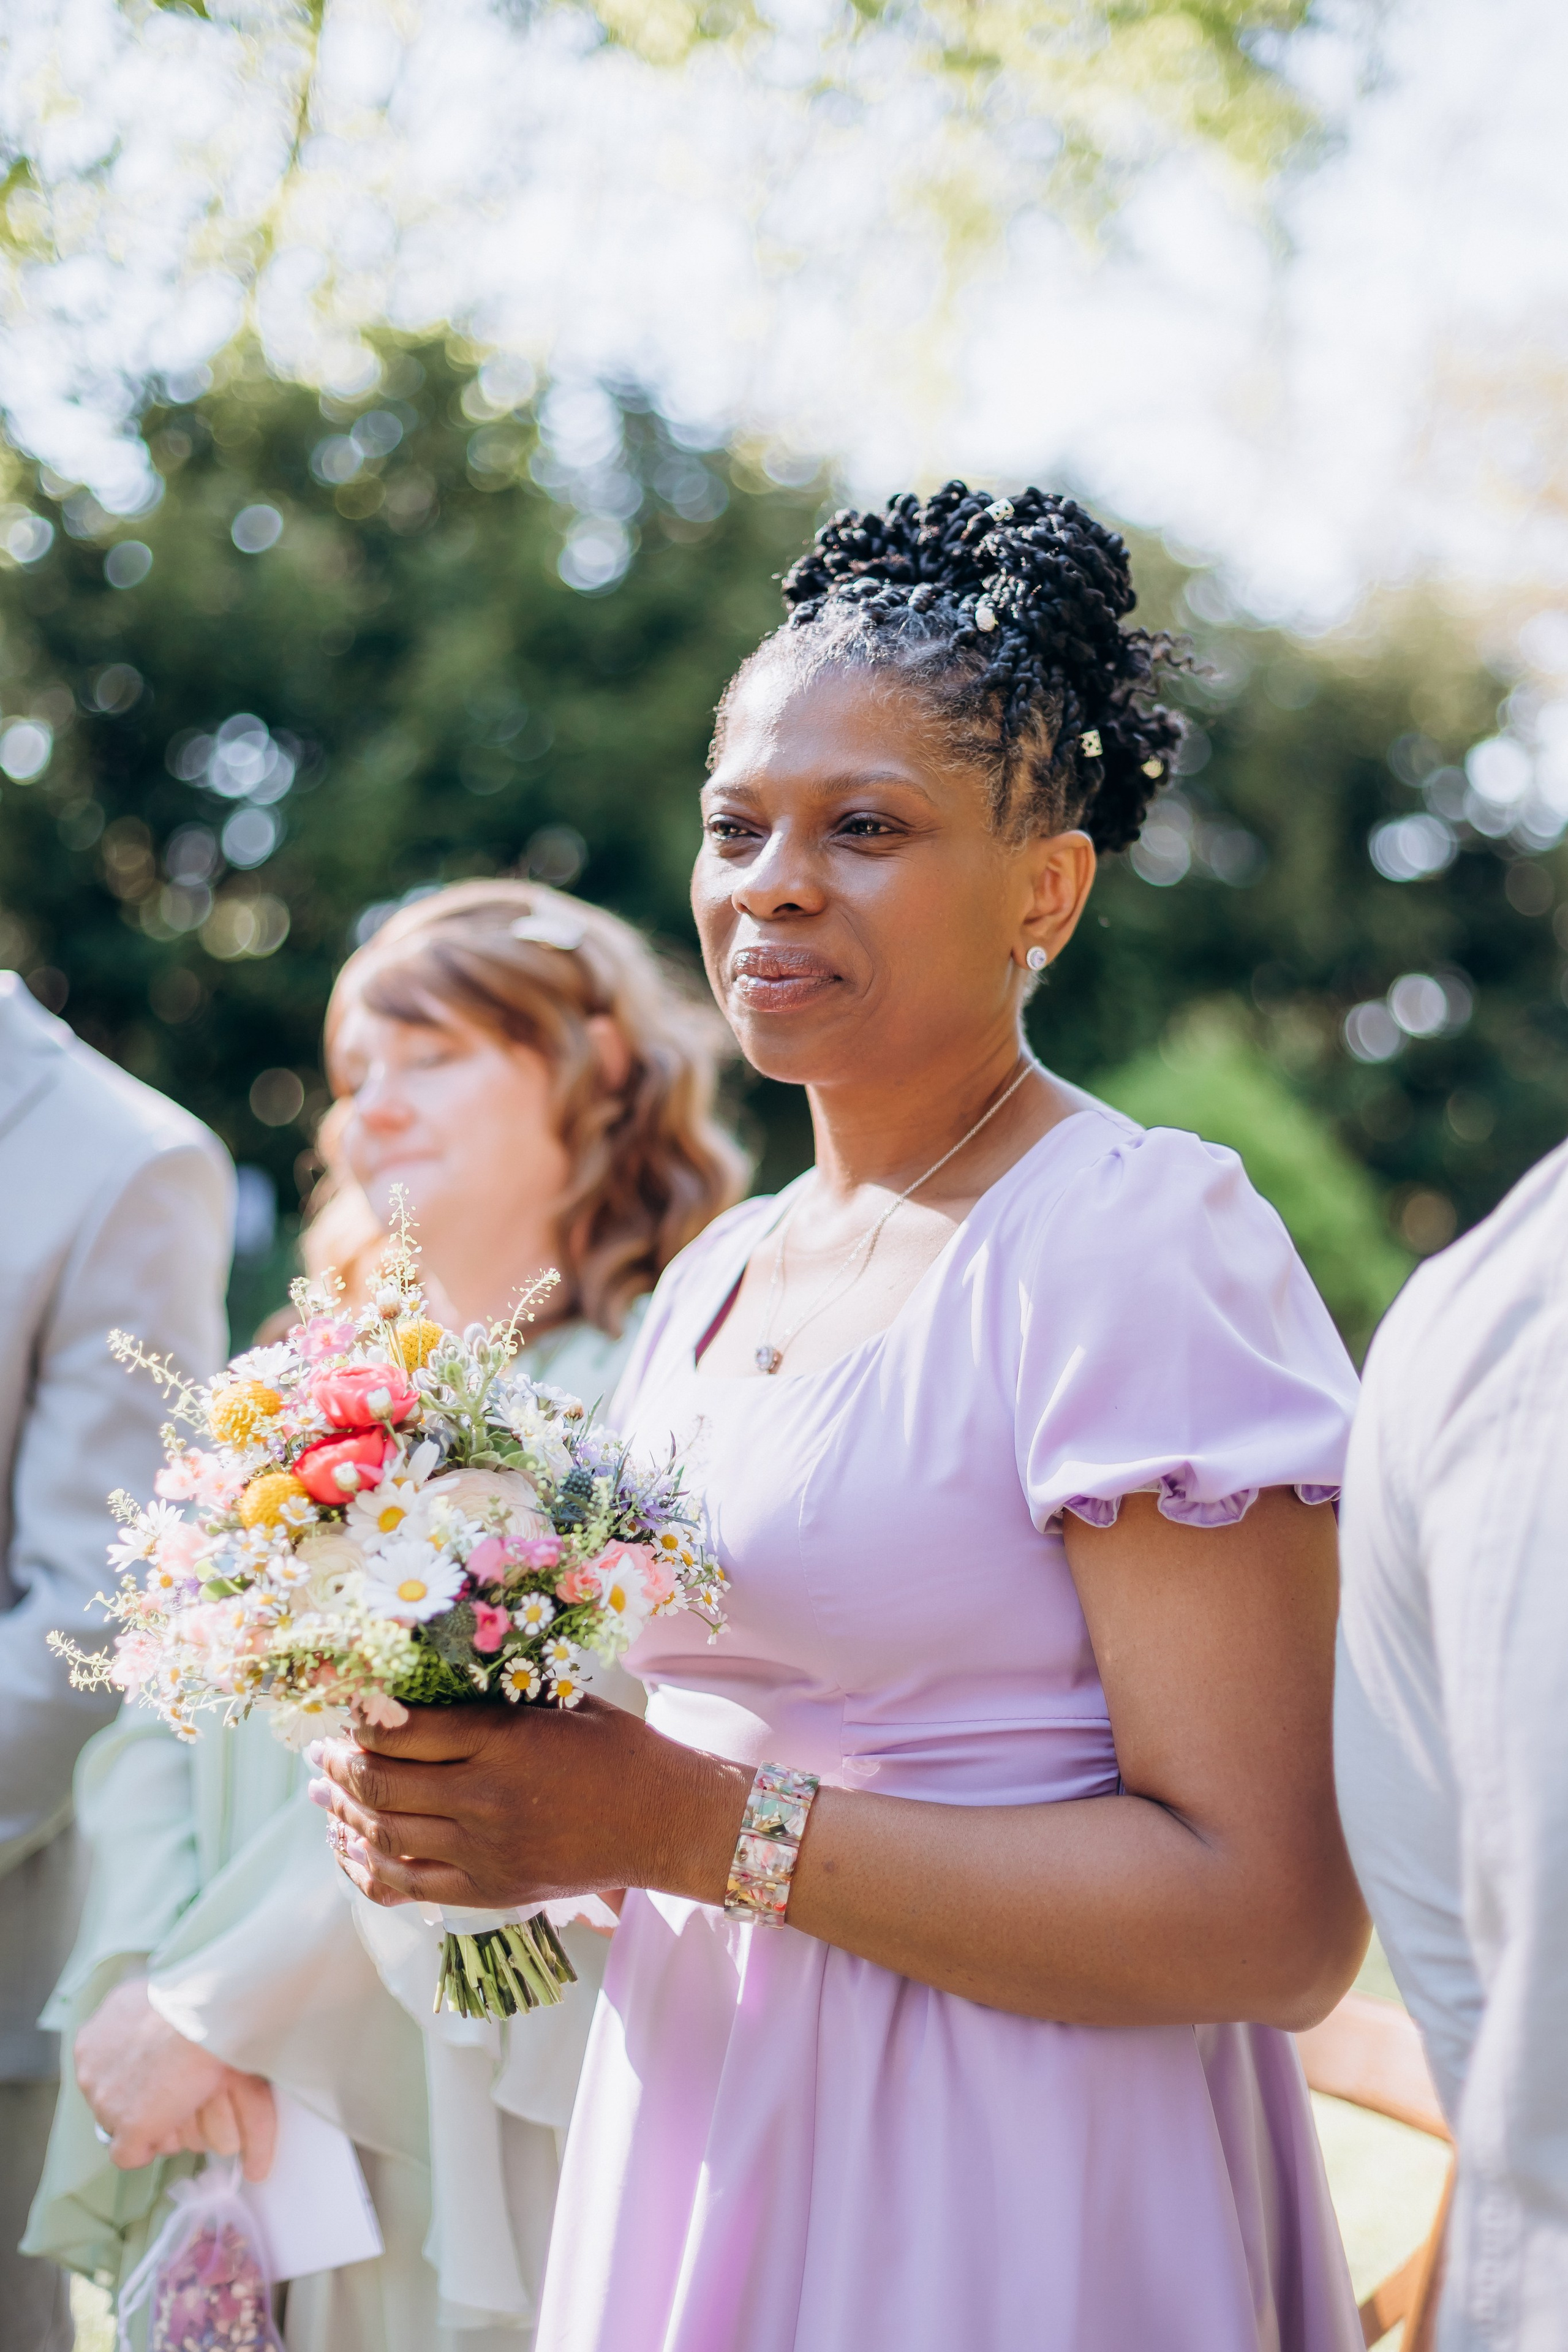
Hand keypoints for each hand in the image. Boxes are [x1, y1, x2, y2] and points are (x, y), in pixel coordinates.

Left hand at [75, 1977, 276, 2180]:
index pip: (101, 2069)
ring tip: (176, 2106)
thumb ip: (129, 2016)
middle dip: (134, 2095)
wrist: (201, 2018)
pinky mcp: (129, 2131)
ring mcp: (105, 2105)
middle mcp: (90, 2071)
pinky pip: (129, 2154)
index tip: (150, 2071)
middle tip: (165, 2088)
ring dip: (144, 2119)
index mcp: (90, 2039)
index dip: (129, 2073)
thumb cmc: (184, 1997)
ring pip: (119, 2124)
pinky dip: (148, 2147)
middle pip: (108, 2096)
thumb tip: (141, 2023)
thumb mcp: (140, 1996)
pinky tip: (172, 2130)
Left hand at [309, 1696, 749, 1912]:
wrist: (665, 1820)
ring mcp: (485, 1851)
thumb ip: (494, 1701)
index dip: (360, 1719)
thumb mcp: (558, 1704)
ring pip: (384, 1836)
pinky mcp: (490, 1891)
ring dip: (343, 1812)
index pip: (402, 1731)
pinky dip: (367, 1865)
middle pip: (380, 1785)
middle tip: (321, 1749)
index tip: (346, 1707)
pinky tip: (348, 1845)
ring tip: (323, 1792)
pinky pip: (407, 1885)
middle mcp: (486, 1798)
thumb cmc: (617, 1749)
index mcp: (505, 1740)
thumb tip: (423, 1686)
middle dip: (338, 1764)